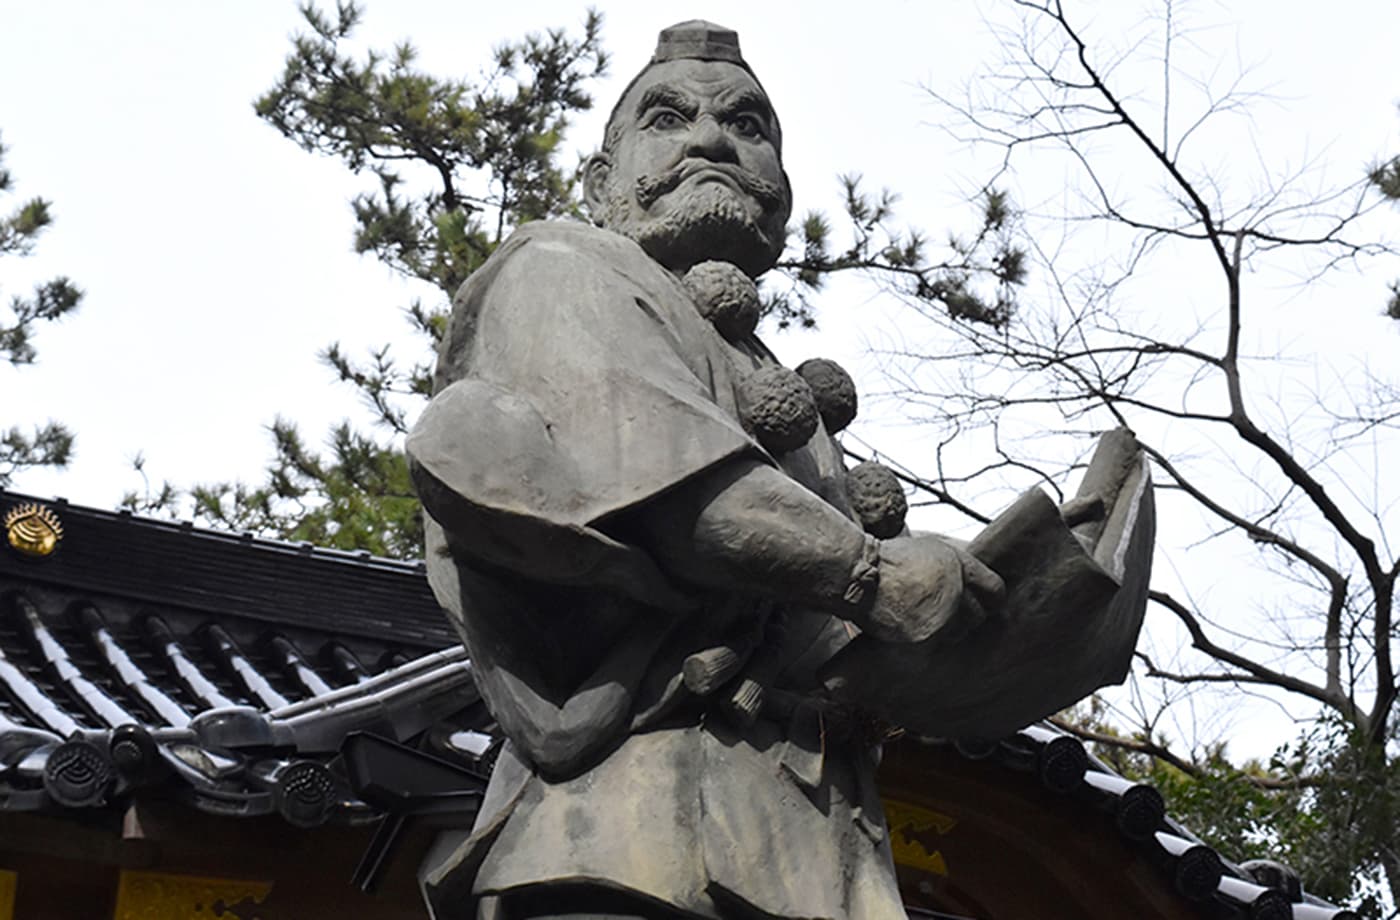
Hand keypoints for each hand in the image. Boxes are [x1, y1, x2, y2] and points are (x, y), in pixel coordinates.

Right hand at [855, 534, 1004, 642]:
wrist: (859, 578)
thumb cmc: (888, 562)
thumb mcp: (928, 551)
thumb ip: (954, 569)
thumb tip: (974, 587)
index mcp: (958, 564)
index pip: (995, 589)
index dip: (993, 598)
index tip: (989, 604)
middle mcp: (956, 590)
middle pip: (978, 615)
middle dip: (966, 615)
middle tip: (948, 612)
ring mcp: (942, 615)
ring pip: (958, 633)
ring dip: (947, 629)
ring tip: (924, 617)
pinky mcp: (926, 636)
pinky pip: (937, 643)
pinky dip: (928, 639)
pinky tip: (912, 626)